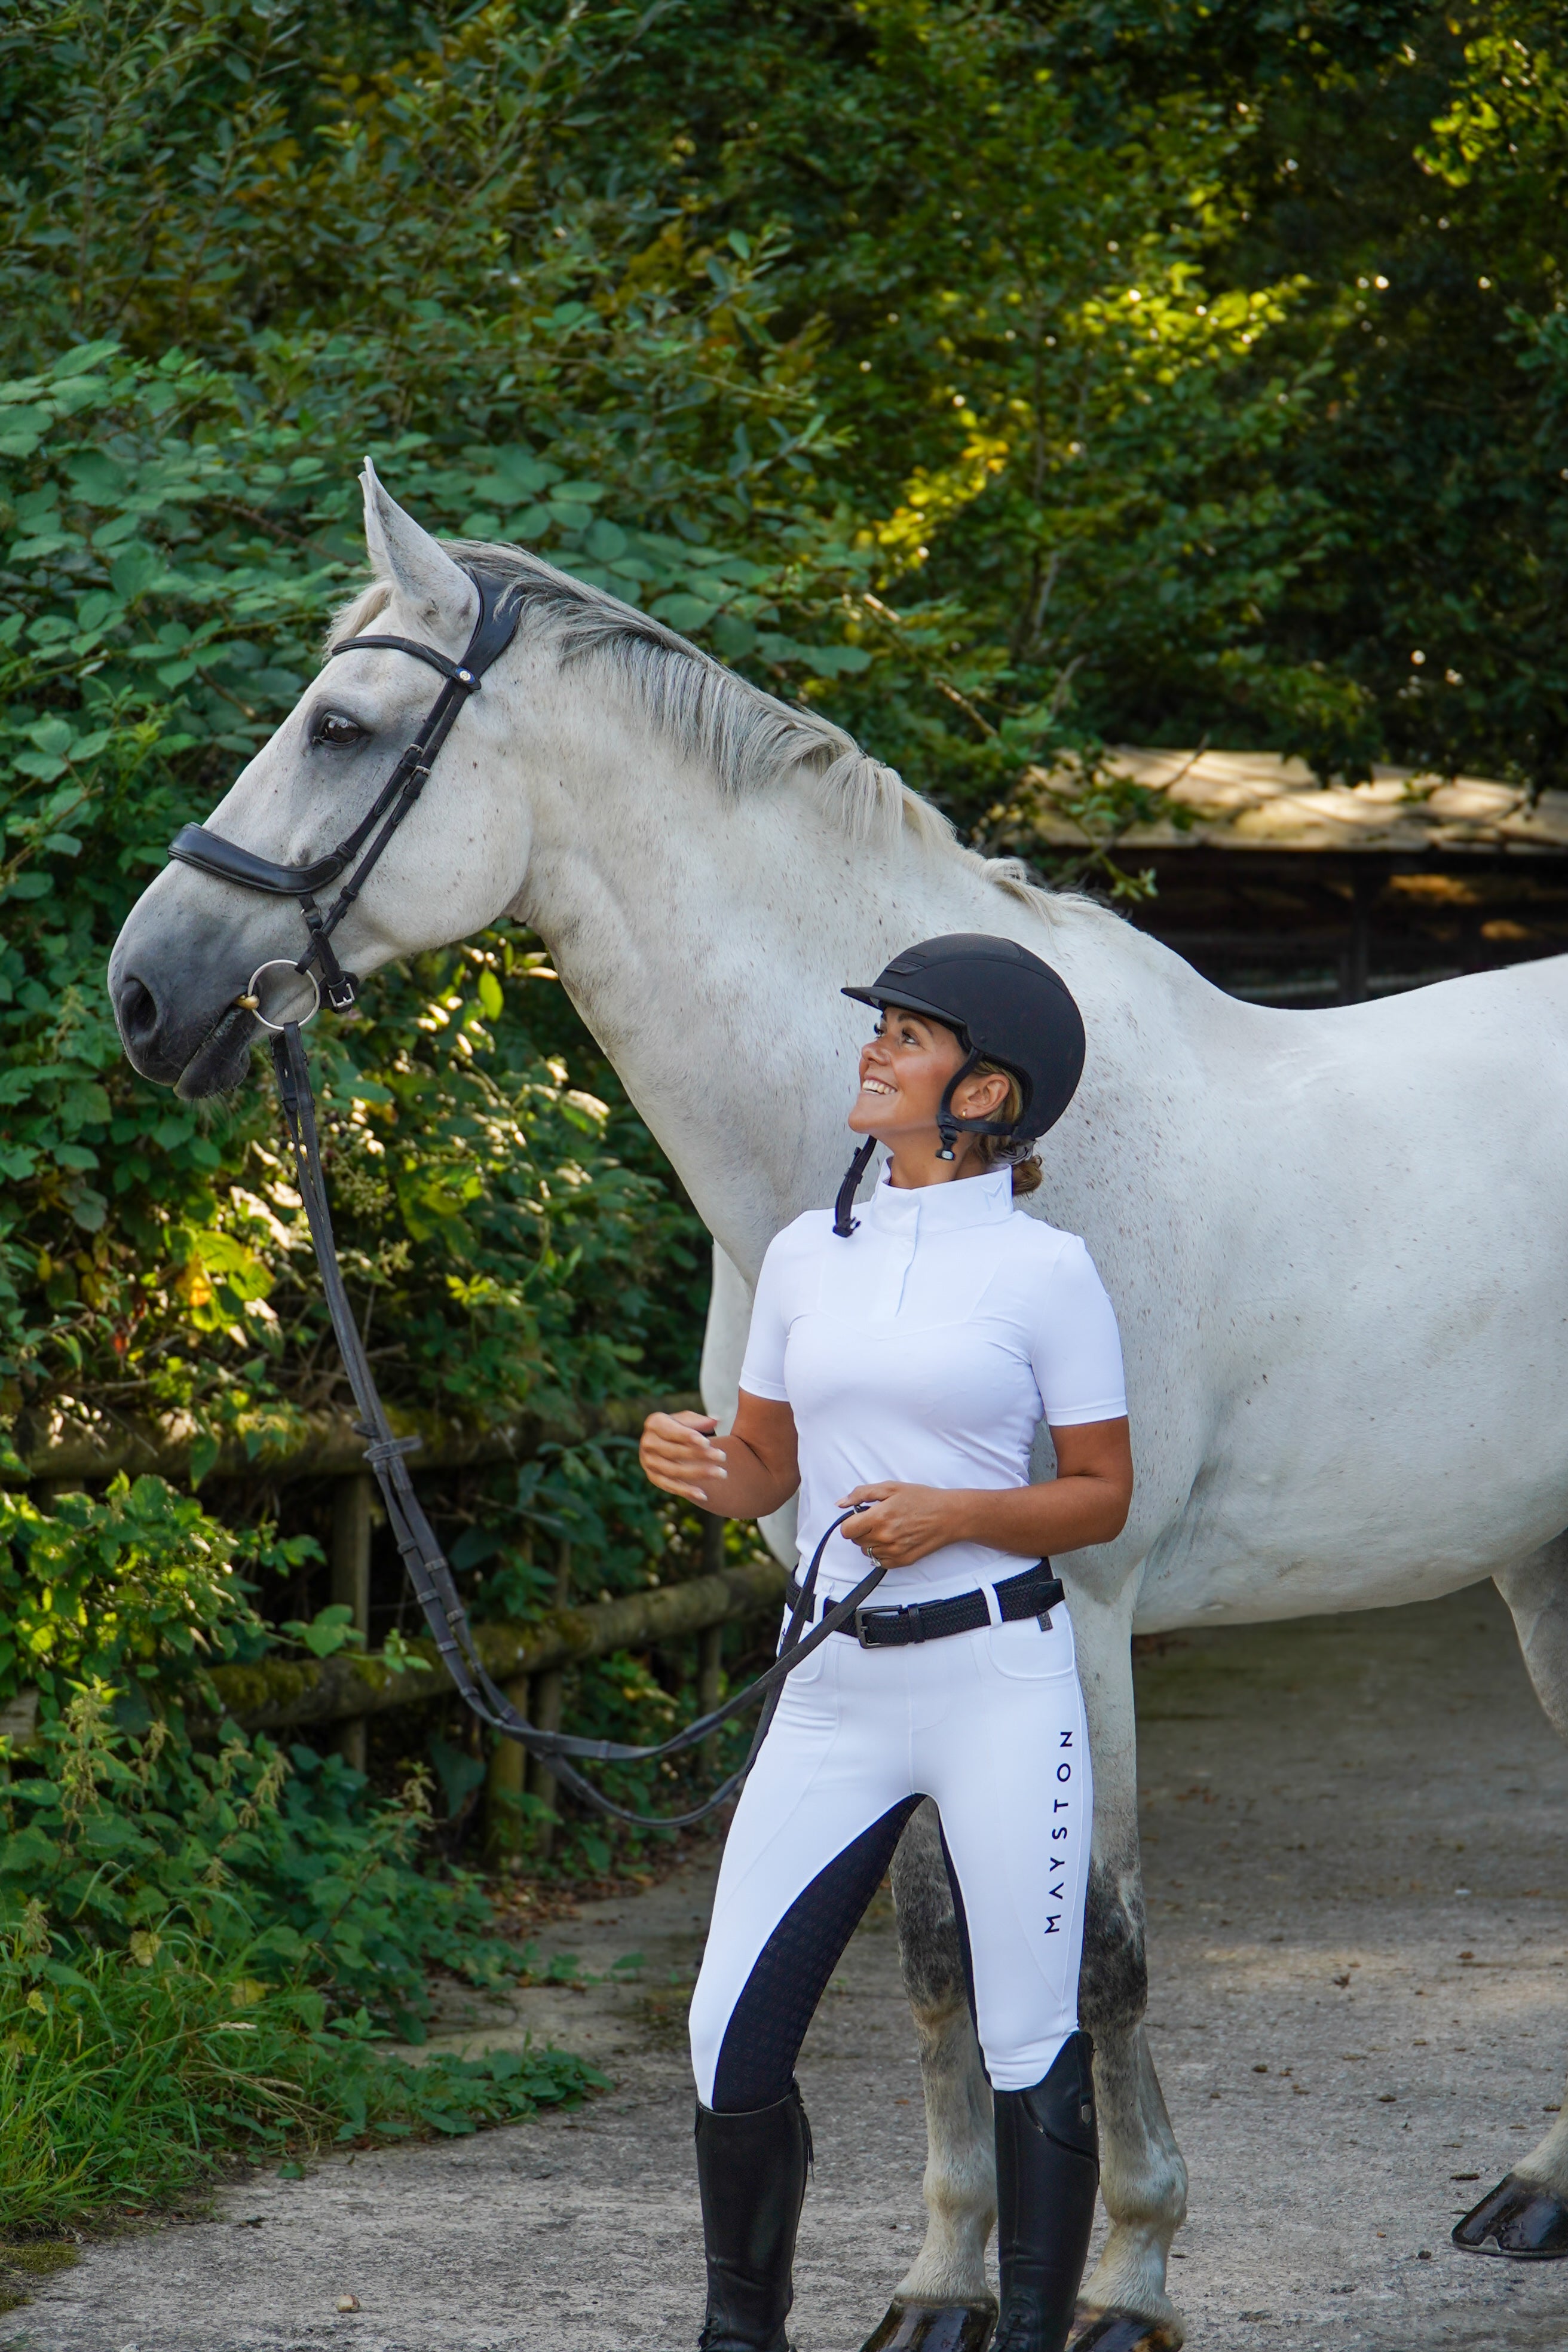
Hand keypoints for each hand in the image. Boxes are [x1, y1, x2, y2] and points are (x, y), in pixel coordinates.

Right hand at [640, 1410, 726, 1505]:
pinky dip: (686, 1491)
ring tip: (721, 1473)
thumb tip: (716, 1421)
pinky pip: (670, 1486)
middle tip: (723, 1457)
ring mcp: (648, 1462)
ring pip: (673, 1471)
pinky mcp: (653, 1477)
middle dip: (699, 1455)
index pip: (671, 1431)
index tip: (707, 1443)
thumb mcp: (687, 1420)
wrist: (662, 1442)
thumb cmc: (679, 1427)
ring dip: (698, 1473)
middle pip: (674, 1452)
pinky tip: (703, 1495)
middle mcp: (648, 1442)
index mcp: (654, 1423)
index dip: (689, 1437)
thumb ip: (700, 1421)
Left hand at [834, 1483, 959, 1569]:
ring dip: (872, 1542)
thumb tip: (840, 1503)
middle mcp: (884, 1538)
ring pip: (867, 1552)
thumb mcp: (891, 1488)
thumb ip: (862, 1494)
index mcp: (879, 1518)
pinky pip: (880, 1562)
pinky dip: (882, 1552)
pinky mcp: (902, 1561)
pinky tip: (894, 1540)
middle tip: (879, 1519)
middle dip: (862, 1530)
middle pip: (856, 1541)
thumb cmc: (921, 1499)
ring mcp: (893, 1552)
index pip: (846, 1531)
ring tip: (889, 1528)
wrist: (949, 1516)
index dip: (850, 1523)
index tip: (860, 1517)